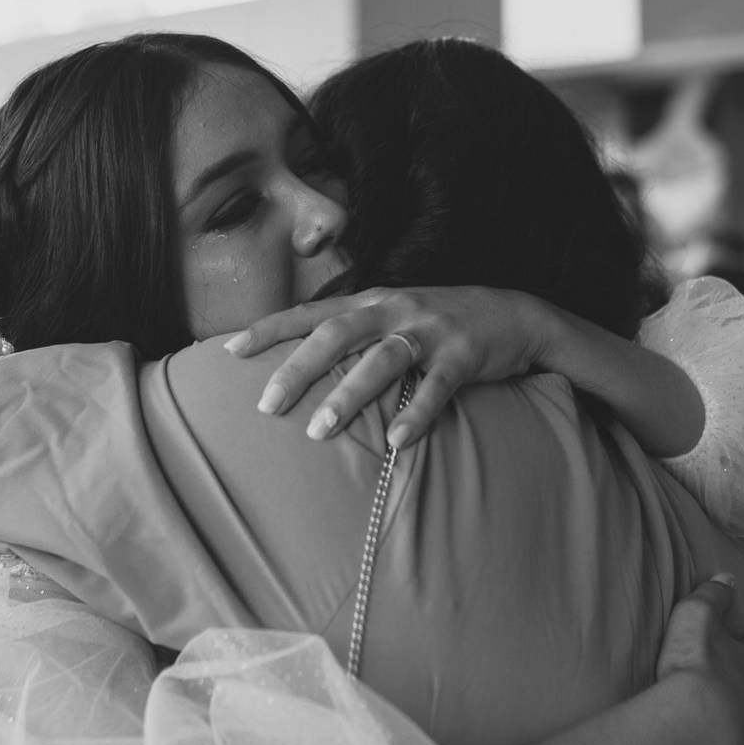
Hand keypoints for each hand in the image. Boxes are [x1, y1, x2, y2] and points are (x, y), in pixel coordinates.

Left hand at [224, 286, 554, 448]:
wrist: (513, 313)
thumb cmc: (438, 322)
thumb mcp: (392, 314)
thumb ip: (351, 331)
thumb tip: (298, 360)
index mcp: (370, 302)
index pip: (309, 314)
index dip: (269, 330)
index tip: (230, 352)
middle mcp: (393, 310)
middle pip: (335, 335)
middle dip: (297, 369)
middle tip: (267, 406)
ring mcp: (429, 331)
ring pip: (381, 360)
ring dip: (347, 396)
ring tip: (319, 431)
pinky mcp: (462, 355)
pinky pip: (435, 387)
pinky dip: (414, 414)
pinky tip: (395, 442)